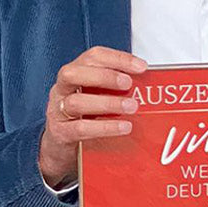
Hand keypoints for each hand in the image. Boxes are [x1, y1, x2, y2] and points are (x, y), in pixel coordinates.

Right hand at [38, 46, 147, 186]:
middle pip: (74, 74)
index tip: (141, 66)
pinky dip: (104, 127)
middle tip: (128, 84)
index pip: (92, 57)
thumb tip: (149, 84)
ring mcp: (58, 112)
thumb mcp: (97, 97)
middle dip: (104, 76)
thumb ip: (116, 89)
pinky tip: (123, 126)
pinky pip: (81, 129)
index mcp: (74, 76)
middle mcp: (62, 90)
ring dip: (107, 103)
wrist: (58, 149)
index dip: (117, 58)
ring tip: (131, 107)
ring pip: (77, 102)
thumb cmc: (83, 118)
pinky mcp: (61, 134)